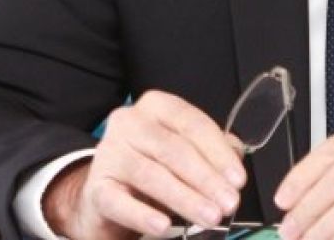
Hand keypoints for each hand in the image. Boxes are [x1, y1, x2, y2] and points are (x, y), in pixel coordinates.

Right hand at [44, 90, 246, 238]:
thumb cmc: (153, 165)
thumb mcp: (184, 151)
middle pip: (174, 150)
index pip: (192, 123)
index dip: (218, 152)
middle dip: (206, 179)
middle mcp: (129, 122)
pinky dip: (143, 215)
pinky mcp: (96, 187)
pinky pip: (119, 201)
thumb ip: (211, 150)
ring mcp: (109, 153)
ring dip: (185, 199)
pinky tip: (163, 226)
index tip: (238, 179)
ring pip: (151, 175)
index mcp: (157, 106)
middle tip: (229, 203)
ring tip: (210, 217)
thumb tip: (235, 158)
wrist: (107, 191)